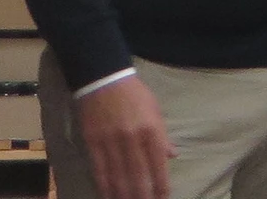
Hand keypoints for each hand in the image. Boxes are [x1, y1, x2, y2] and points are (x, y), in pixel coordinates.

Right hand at [76, 74, 175, 198]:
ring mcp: (111, 142)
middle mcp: (133, 139)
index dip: (161, 188)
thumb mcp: (155, 111)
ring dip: (123, 196)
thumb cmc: (135, 95)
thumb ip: (163, 136)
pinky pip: (100, 170)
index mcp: (152, 131)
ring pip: (118, 178)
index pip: (159, 167)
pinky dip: (104, 187)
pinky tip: (108, 195)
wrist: (104, 79)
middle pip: (139, 178)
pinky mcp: (93, 143)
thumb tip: (172, 156)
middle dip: (143, 197)